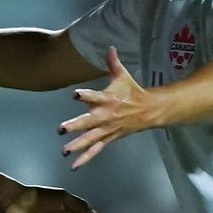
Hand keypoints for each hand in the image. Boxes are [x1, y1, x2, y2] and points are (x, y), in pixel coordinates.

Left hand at [58, 47, 153, 169]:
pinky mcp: (108, 138)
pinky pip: (96, 150)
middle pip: (89, 122)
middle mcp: (106, 115)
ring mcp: (107, 129)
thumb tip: (109, 46)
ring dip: (77, 145)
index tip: (75, 95)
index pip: (95, 96)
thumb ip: (113, 63)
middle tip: (61, 129)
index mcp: (108, 99)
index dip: (85, 95)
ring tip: (64, 151)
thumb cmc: (132, 91)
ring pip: (91, 139)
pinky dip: (85, 158)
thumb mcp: (122, 76)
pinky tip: (73, 166)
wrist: (150, 111)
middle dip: (76, 125)